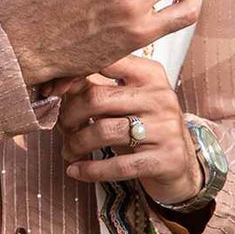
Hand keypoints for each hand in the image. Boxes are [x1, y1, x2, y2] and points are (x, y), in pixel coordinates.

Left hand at [56, 55, 205, 207]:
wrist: (181, 165)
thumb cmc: (144, 126)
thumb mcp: (128, 100)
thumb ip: (99, 86)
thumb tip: (57, 83)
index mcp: (150, 74)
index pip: (106, 62)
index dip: (73, 75)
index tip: (53, 90)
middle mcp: (161, 97)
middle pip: (97, 99)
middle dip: (69, 116)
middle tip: (62, 128)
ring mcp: (165, 129)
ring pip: (103, 132)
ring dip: (76, 144)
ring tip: (68, 151)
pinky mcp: (165, 160)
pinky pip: (118, 165)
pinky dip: (90, 170)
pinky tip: (75, 171)